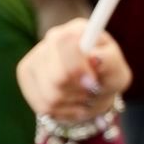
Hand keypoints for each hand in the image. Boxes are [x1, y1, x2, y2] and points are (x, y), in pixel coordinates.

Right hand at [17, 18, 131, 121]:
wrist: (89, 90)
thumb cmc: (105, 78)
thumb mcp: (118, 72)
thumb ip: (111, 63)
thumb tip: (95, 58)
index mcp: (76, 31)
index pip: (64, 43)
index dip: (77, 68)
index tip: (92, 81)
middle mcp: (50, 40)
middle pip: (57, 77)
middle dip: (78, 92)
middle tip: (90, 91)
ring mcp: (34, 58)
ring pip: (50, 96)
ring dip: (72, 103)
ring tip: (81, 98)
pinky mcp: (25, 78)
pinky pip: (43, 105)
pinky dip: (62, 111)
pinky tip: (69, 104)